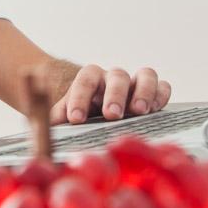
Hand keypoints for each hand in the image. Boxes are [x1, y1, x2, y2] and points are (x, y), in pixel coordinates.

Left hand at [49, 65, 171, 124]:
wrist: (95, 115)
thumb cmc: (78, 117)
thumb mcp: (62, 118)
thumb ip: (52, 121)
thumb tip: (44, 133)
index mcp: (90, 80)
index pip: (85, 80)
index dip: (80, 97)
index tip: (75, 119)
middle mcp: (114, 79)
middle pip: (117, 76)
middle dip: (115, 95)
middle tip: (112, 115)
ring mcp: (136, 85)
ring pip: (145, 75)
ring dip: (143, 92)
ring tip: (139, 111)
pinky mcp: (154, 95)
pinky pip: (162, 88)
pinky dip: (161, 96)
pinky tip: (156, 111)